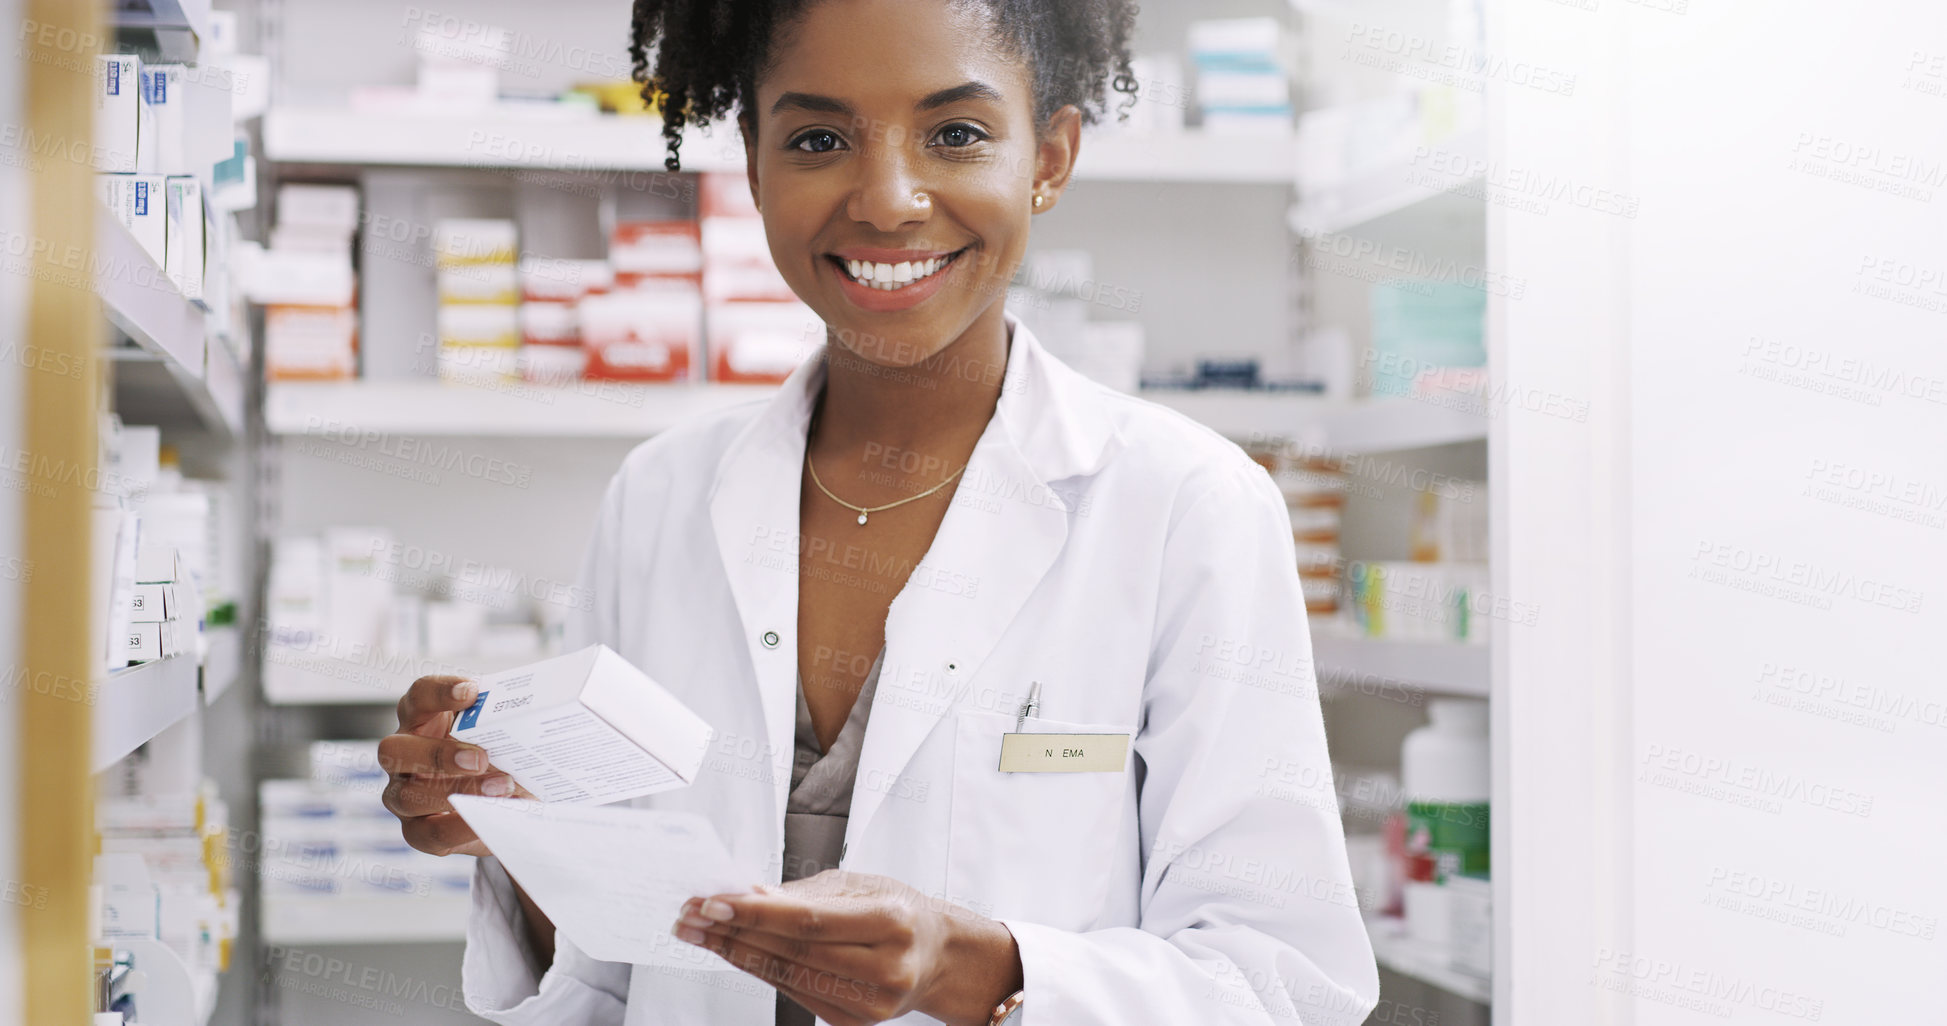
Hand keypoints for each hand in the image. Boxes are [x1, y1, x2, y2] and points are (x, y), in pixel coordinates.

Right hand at [380, 674, 529, 856]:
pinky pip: (427, 833)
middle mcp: (402, 755)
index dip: (439, 692)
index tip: (472, 692)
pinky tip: (488, 818)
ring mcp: (402, 794)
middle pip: (394, 749)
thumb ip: (512, 719)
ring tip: (501, 788)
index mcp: (421, 719)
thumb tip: (560, 705)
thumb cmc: (499, 753)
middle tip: (481, 758)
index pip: (418, 697)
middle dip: (438, 754)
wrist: (504, 802)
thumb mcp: (502, 732)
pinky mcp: (416, 830)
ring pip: (406, 796)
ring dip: (455, 793)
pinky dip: (460, 827)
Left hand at [673, 870, 1021, 1025]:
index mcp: (892, 921)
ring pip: (788, 977)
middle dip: (733, 933)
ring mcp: (872, 1004)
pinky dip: (761, 972)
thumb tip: (747, 896)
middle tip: (690, 917)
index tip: (711, 902)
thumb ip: (804, 895)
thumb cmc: (897, 910)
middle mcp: (886, 967)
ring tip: (700, 933)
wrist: (936, 954)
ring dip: (736, 954)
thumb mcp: (860, 886)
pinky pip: (796, 995)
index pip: (808, 921)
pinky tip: (735, 953)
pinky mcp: (855, 1024)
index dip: (755, 914)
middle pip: (793, 952)